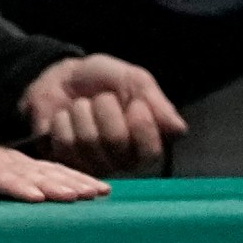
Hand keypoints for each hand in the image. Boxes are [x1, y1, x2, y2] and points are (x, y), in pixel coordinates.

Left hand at [0, 109, 105, 202]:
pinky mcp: (18, 167)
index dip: (16, 186)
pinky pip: (49, 172)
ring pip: (45, 172)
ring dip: (72, 181)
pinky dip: (73, 178)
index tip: (38, 196)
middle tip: (83, 196)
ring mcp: (9, 163)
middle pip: (29, 174)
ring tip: (98, 193)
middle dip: (57, 185)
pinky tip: (96, 189)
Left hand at [19, 54, 187, 174]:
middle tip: (102, 98)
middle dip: (105, 108)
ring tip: (83, 105)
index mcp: (148, 143)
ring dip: (82, 111)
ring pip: (87, 141)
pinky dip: (63, 120)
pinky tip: (66, 117)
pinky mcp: (67, 163)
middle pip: (115, 141)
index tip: (136, 103)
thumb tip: (178, 130)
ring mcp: (94, 164)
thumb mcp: (134, 80)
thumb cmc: (105, 80)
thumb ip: (156, 103)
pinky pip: (65, 142)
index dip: (142, 125)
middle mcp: (123, 161)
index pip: (151, 152)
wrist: (64, 78)